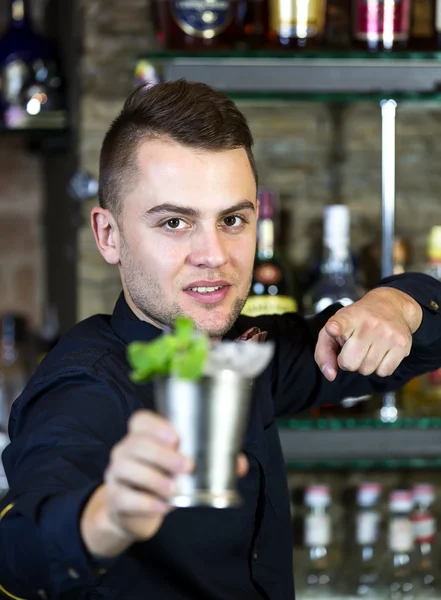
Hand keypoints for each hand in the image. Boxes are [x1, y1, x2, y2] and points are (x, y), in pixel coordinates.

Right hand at [81, 410, 248, 555]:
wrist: (132, 514)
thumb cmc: (161, 480)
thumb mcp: (181, 469)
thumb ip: (210, 462)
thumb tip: (241, 464)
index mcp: (141, 436)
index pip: (140, 420)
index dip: (156, 425)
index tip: (176, 436)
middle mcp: (125, 450)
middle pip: (136, 444)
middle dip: (163, 454)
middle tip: (187, 466)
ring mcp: (116, 474)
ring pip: (127, 468)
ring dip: (153, 478)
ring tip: (174, 489)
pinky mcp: (115, 499)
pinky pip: (125, 497)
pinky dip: (145, 502)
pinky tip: (163, 507)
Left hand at [315, 287, 422, 381]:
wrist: (391, 306)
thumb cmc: (356, 322)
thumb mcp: (334, 329)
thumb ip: (324, 352)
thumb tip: (330, 375)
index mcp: (348, 317)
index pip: (340, 322)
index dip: (335, 328)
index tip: (333, 329)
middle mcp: (368, 323)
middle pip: (349, 363)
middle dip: (348, 361)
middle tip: (353, 348)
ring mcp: (387, 334)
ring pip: (367, 370)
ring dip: (364, 364)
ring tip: (368, 347)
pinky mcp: (402, 344)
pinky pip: (384, 372)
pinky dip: (380, 367)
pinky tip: (381, 351)